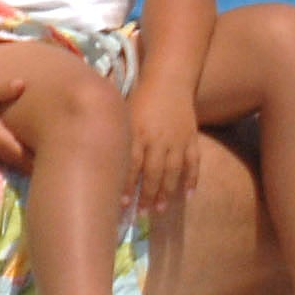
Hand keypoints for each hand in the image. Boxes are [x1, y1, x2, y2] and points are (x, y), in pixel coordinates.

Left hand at [126, 75, 199, 215]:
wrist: (170, 79)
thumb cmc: (141, 97)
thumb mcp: (124, 113)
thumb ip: (117, 135)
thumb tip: (100, 160)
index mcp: (138, 132)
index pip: (131, 164)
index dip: (127, 185)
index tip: (121, 204)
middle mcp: (158, 139)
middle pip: (152, 173)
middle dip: (147, 195)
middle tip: (141, 214)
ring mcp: (177, 140)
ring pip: (173, 171)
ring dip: (167, 192)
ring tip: (160, 209)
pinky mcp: (191, 138)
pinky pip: (194, 162)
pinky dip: (192, 179)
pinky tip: (188, 195)